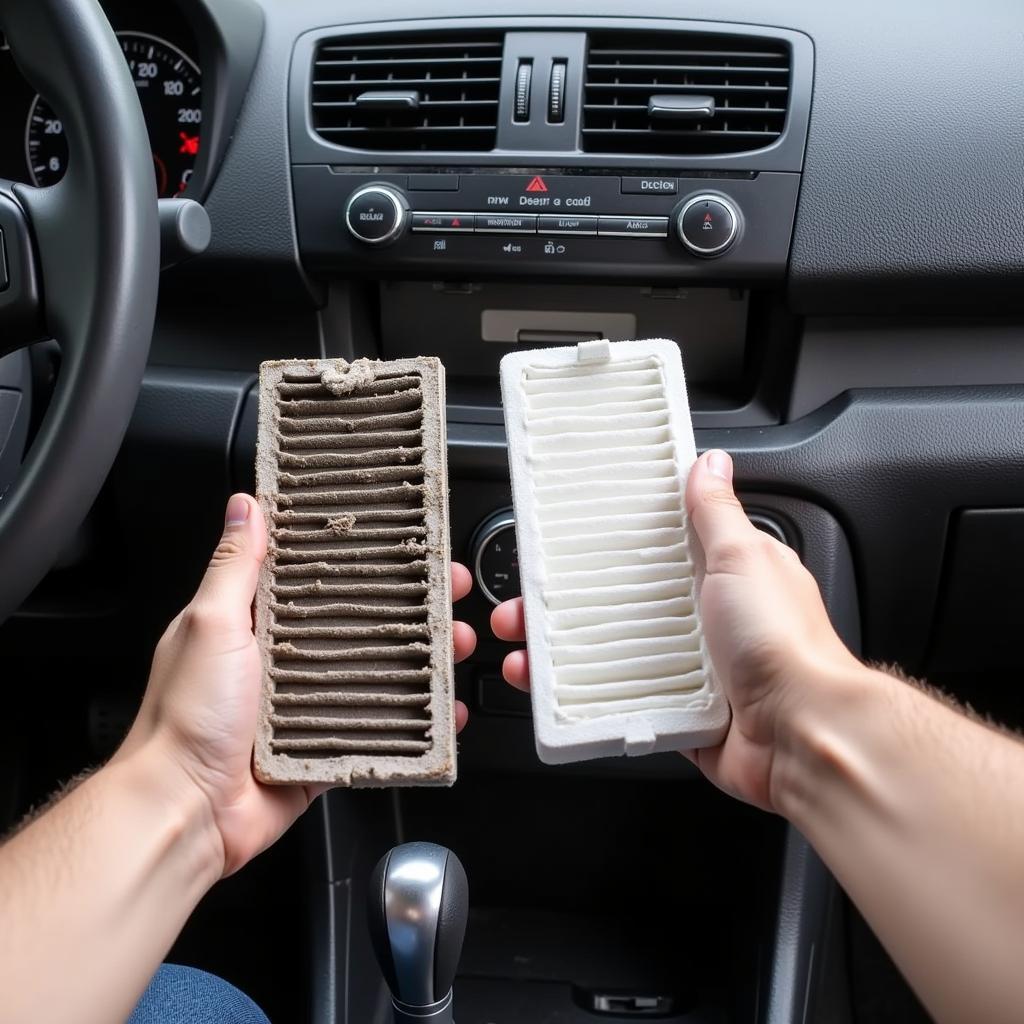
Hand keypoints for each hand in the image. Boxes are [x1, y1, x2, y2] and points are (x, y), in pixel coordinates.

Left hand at [117, 494, 476, 874]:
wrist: (186, 813)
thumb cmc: (187, 717)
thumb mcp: (210, 624)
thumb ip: (235, 566)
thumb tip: (246, 505)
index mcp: (253, 625)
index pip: (316, 577)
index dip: (361, 559)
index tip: (401, 541)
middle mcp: (282, 662)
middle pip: (359, 623)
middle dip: (409, 608)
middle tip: (449, 592)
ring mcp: (306, 707)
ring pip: (376, 674)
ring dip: (421, 660)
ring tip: (457, 643)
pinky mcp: (323, 748)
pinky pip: (376, 729)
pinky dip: (413, 723)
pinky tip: (445, 714)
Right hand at [492, 450, 858, 812]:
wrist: (803, 736)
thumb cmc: (784, 644)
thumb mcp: (743, 558)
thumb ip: (718, 513)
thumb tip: (709, 463)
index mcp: (726, 578)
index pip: (657, 552)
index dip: (607, 549)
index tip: (562, 547)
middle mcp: (709, 624)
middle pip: (622, 607)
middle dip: (567, 608)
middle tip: (523, 607)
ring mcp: (694, 672)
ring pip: (615, 656)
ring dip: (563, 656)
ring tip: (522, 655)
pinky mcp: (682, 715)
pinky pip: (626, 702)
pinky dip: (589, 700)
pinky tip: (556, 695)